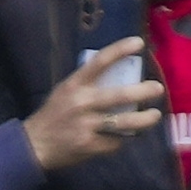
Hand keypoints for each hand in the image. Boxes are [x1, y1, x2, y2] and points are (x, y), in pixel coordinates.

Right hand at [23, 46, 161, 173]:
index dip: (120, 50)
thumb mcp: (65, 92)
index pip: (99, 62)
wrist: (33, 146)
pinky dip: (122, 139)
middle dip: (144, 92)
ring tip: (155, 116)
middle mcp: (81, 104)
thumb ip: (88, 84)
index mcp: (74, 85)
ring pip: (124, 122)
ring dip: (144, 119)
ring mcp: (85, 126)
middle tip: (157, 89)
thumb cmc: (53, 115)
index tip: (139, 43)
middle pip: (120, 95)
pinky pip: (114, 142)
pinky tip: (126, 136)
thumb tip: (122, 76)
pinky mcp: (89, 146)